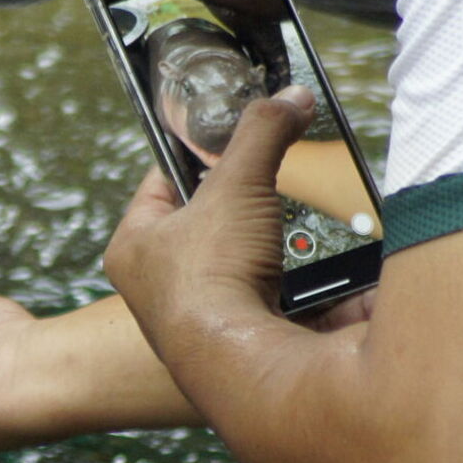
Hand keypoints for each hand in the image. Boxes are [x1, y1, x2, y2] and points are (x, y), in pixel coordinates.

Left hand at [103, 86, 316, 350]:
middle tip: (280, 181)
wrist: (236, 364)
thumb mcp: (235, 184)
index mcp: (133, 245)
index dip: (198, 153)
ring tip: (309, 221)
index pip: (164, 180)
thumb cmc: (207, 280)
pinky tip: (328, 263)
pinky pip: (284, 296)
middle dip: (253, 202)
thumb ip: (262, 133)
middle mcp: (161, 286)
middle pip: (214, 222)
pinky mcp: (247, 341)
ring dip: (285, 241)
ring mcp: (205, 317)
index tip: (231, 135)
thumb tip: (290, 98)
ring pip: (253, 260)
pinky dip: (309, 280)